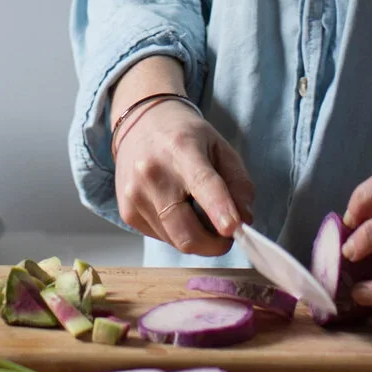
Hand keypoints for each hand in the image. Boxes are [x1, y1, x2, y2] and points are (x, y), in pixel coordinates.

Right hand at [111, 91, 252, 255]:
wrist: (140, 125)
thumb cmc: (185, 138)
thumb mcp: (221, 148)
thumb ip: (240, 183)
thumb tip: (244, 220)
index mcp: (182, 149)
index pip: (202, 184)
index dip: (219, 209)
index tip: (233, 229)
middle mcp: (153, 173)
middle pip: (186, 230)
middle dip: (214, 245)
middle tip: (227, 237)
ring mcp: (135, 195)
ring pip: (176, 240)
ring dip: (197, 238)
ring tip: (200, 215)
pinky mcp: (127, 212)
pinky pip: (162, 237)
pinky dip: (177, 233)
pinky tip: (177, 210)